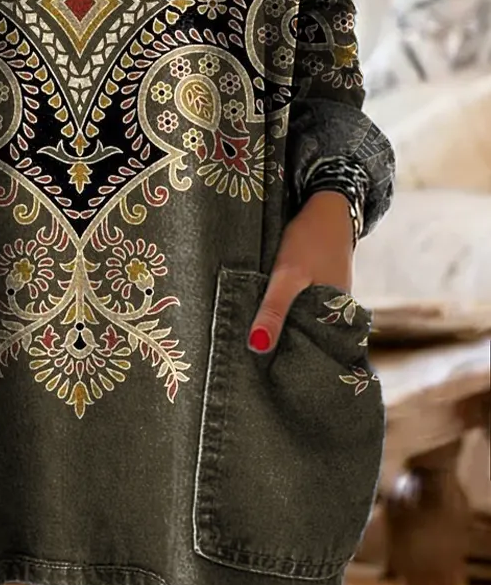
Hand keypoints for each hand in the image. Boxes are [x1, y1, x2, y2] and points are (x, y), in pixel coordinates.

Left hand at [248, 190, 354, 354]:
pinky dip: (282, 314)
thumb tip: (257, 347)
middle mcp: (335, 316)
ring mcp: (328, 303)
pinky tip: (263, 316)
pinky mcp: (318, 291)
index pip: (312, 357)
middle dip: (281, 352)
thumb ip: (274, 310)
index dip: (288, 367)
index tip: (260, 377)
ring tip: (250, 346)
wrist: (326, 206)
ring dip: (280, 332)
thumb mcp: (288, 275)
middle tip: (248, 365)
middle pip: (305, 342)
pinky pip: (299, 309)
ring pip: (300, 325)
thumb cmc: (310, 240)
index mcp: (336, 320)